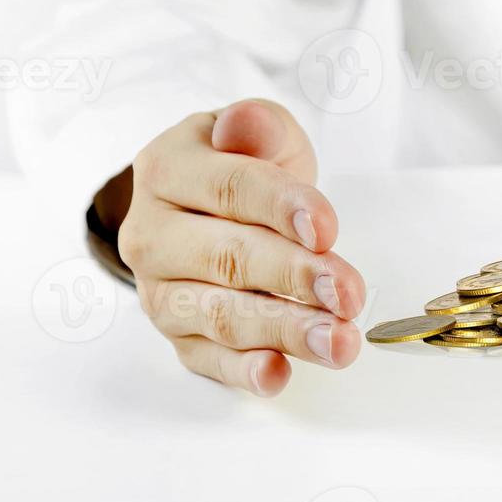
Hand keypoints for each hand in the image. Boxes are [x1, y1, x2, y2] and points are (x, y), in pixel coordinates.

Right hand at [117, 99, 365, 395]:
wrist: (209, 202)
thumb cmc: (243, 163)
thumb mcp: (259, 132)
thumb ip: (257, 127)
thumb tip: (245, 125)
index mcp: (167, 169)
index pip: (228, 189)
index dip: (280, 208)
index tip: (327, 229)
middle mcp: (152, 234)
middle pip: (227, 259)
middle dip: (294, 278)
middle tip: (349, 294)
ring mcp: (160, 290)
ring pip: (221, 315)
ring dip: (285, 332)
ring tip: (340, 342)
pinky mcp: (178, 336)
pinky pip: (207, 361)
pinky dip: (242, 372)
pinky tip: (279, 376)